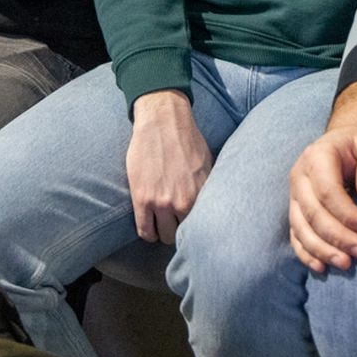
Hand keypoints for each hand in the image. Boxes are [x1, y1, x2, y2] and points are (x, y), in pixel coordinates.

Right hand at [126, 90, 213, 241]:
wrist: (163, 120)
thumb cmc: (187, 138)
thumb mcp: (208, 163)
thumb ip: (208, 187)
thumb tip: (214, 204)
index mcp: (203, 194)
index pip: (203, 227)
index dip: (197, 229)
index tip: (193, 228)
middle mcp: (184, 202)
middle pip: (183, 235)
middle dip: (180, 231)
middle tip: (176, 225)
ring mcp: (162, 202)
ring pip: (164, 236)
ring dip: (162, 233)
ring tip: (161, 226)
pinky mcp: (142, 199)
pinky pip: (144, 231)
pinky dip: (148, 234)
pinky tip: (149, 228)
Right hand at [288, 124, 356, 271]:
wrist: (345, 143)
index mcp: (317, 156)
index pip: (327, 192)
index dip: (348, 215)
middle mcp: (299, 175)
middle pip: (313, 213)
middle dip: (338, 238)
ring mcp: (294, 195)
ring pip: (301, 228)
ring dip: (323, 250)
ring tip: (347, 264)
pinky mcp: (296, 210)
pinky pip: (296, 235)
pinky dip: (306, 253)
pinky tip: (322, 268)